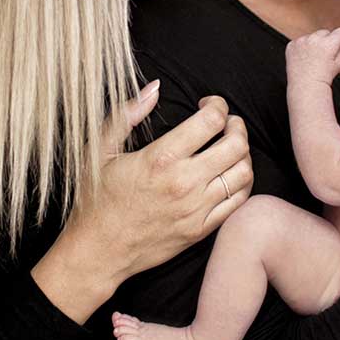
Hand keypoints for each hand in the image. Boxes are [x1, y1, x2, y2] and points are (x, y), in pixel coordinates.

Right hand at [32, 86, 252, 320]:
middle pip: (236, 144)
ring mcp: (196, 209)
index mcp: (161, 159)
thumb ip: (127, 114)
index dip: (217, 104)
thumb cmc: (96, 199)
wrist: (97, 251)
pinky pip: (238, 202)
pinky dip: (242, 182)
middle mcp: (184, 183)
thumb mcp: (99, 150)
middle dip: (237, 125)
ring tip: (231, 146)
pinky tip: (230, 174)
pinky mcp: (201, 230)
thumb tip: (154, 87)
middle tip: (228, 122)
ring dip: (243, 153)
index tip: (208, 104)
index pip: (211, 121)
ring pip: (243, 173)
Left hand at [286, 28, 339, 86]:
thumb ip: (339, 47)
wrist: (305, 88)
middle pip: (325, 33)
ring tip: (314, 60)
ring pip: (312, 37)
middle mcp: (314, 40)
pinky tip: (304, 59)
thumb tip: (337, 38)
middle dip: (328, 40)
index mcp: (328, 45)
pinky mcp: (291, 45)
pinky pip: (300, 42)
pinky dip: (303, 48)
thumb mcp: (338, 63)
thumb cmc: (324, 77)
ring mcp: (301, 42)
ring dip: (315, 44)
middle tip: (327, 54)